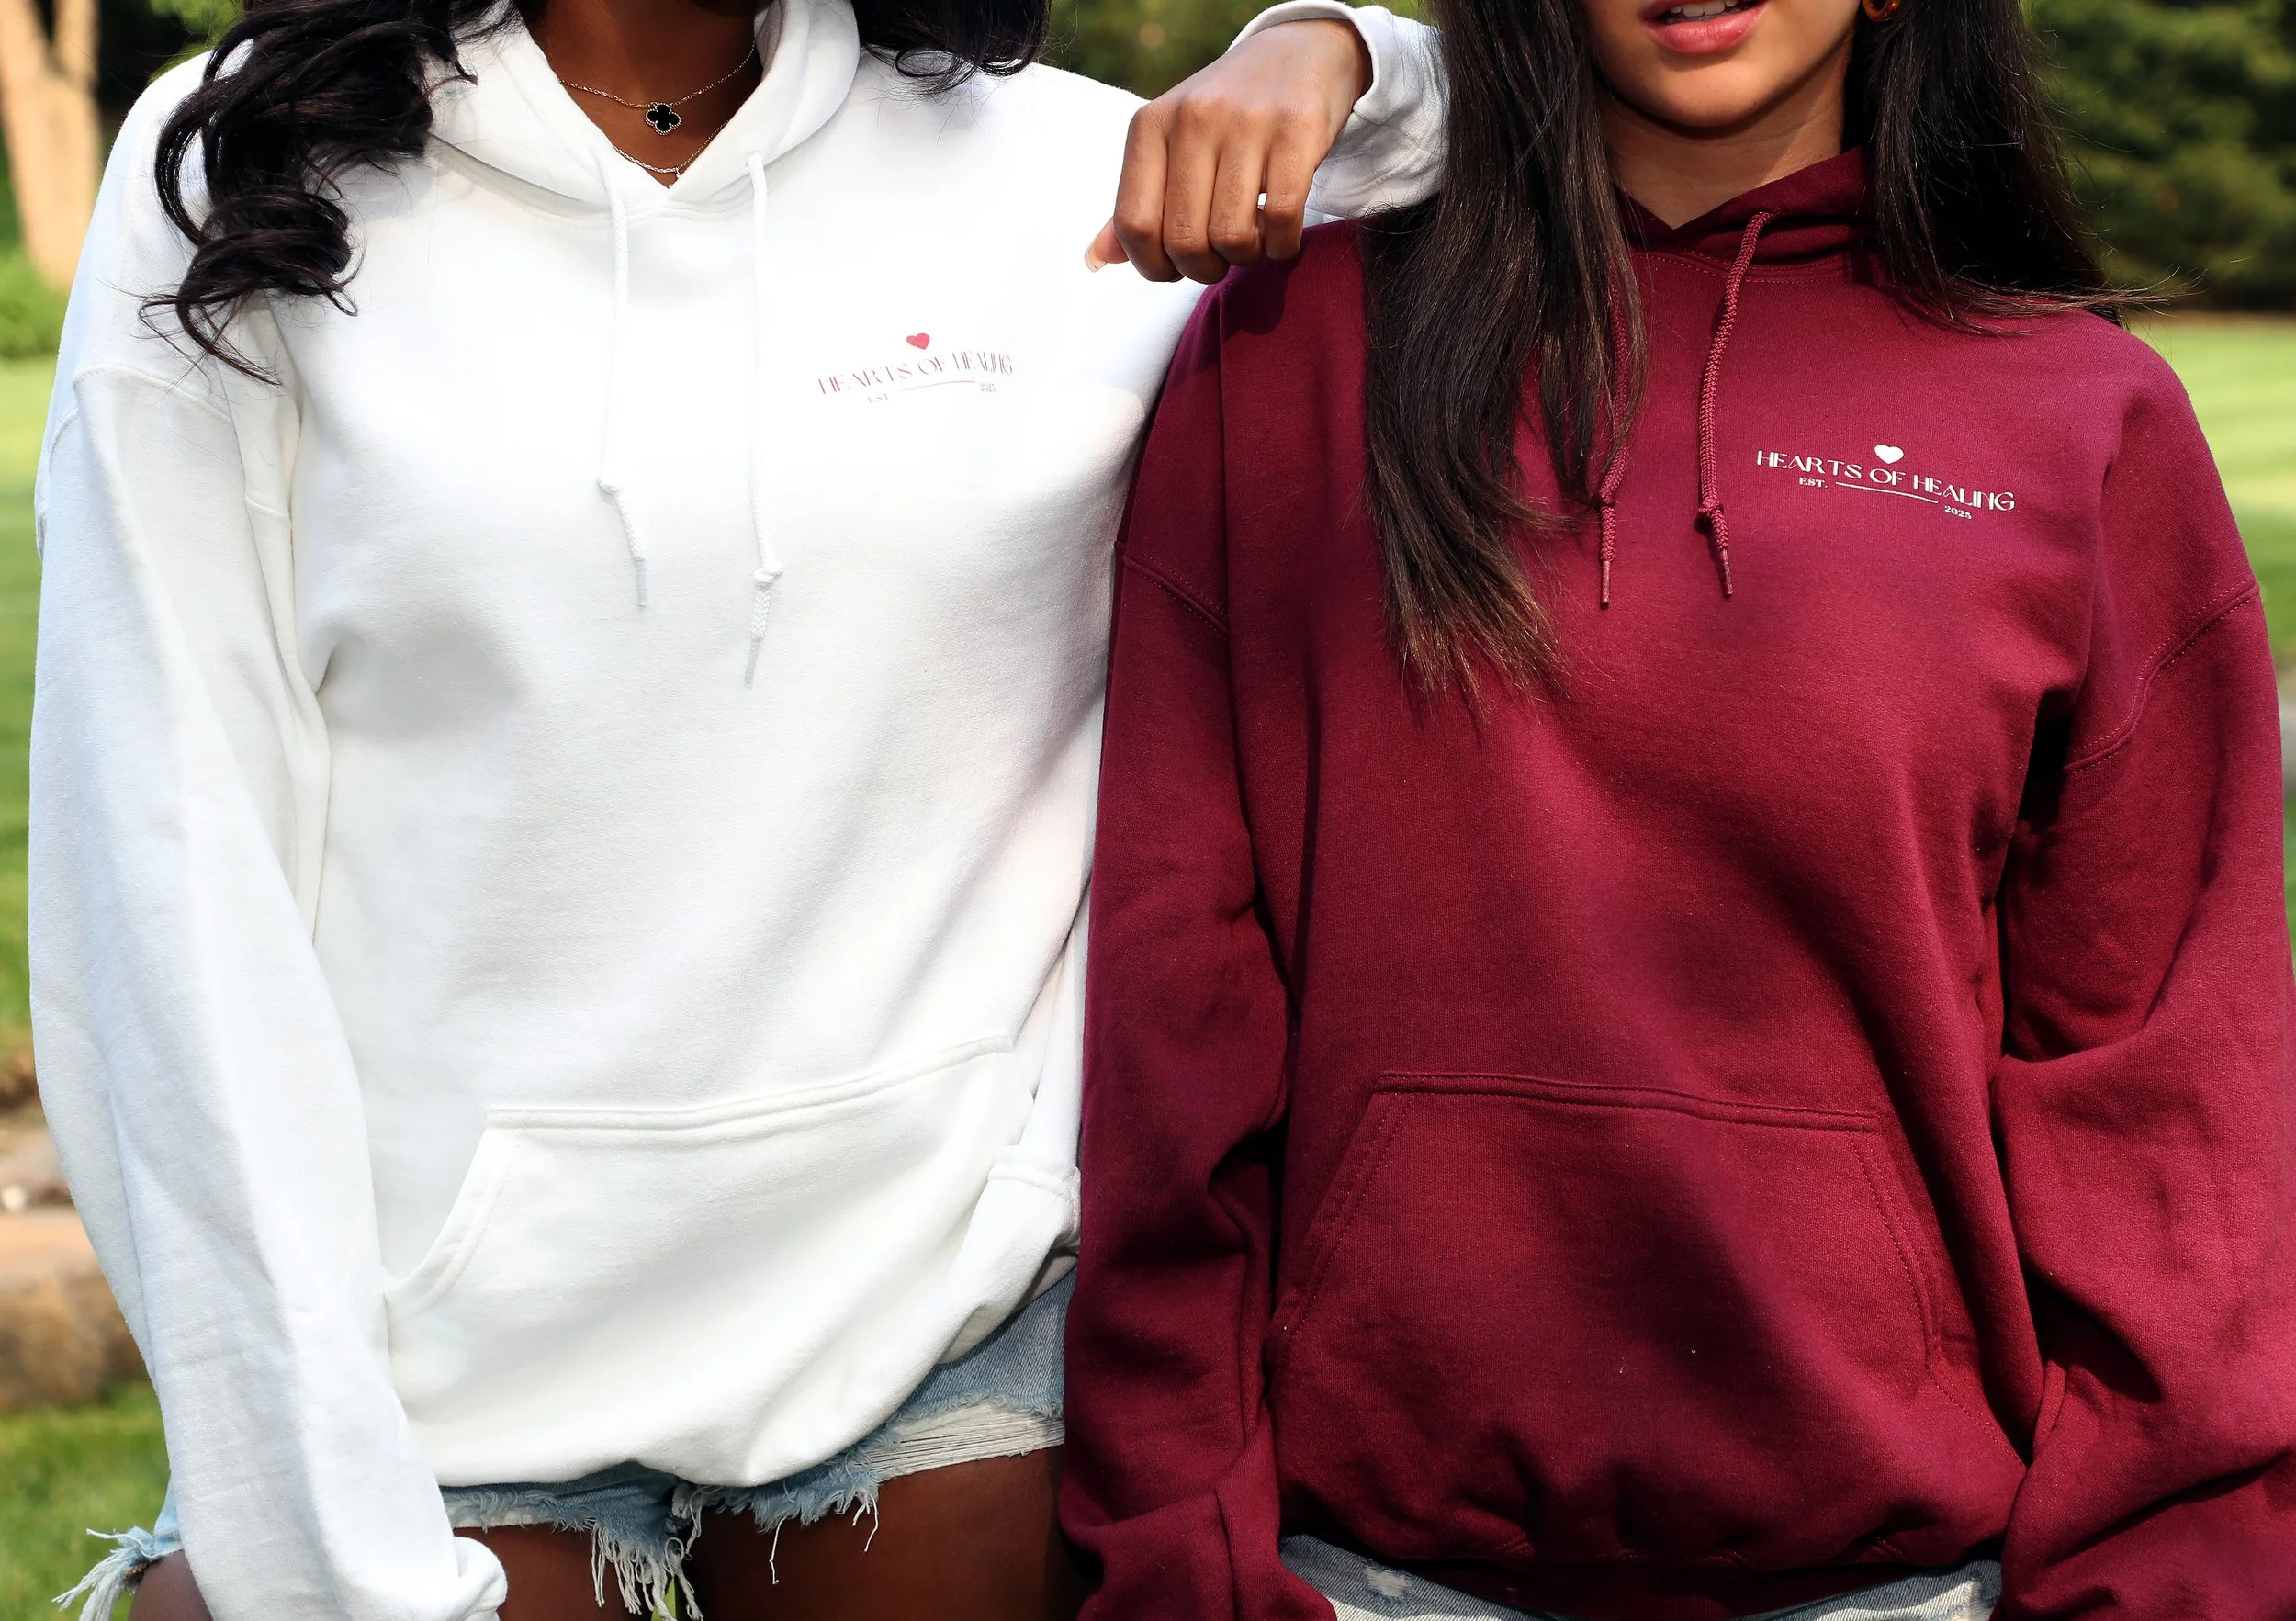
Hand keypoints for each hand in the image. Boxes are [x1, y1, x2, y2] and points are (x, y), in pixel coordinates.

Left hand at [1087, 18, 1373, 284]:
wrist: (1296, 54)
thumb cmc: (1225, 116)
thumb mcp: (1170, 143)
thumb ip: (1138, 200)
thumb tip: (1097, 260)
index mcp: (1150, 125)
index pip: (1134, 224)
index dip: (1152, 265)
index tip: (1174, 268)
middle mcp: (1193, 119)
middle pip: (1184, 239)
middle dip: (1203, 269)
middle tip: (1220, 259)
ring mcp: (1246, 122)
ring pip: (1232, 235)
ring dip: (1245, 258)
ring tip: (1252, 243)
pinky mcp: (1297, 130)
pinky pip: (1280, 218)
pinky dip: (1282, 245)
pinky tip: (1281, 236)